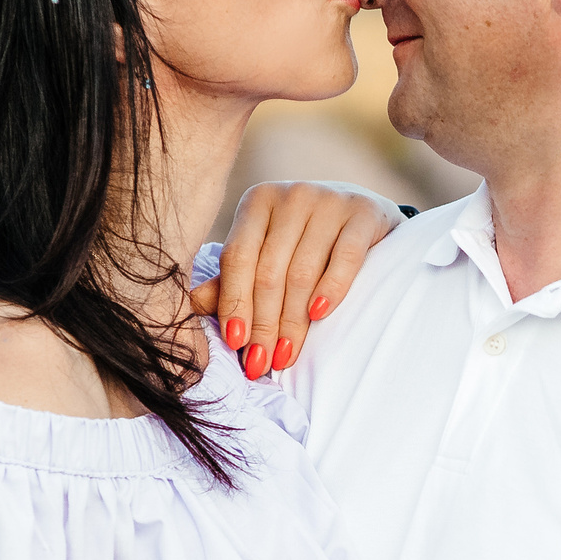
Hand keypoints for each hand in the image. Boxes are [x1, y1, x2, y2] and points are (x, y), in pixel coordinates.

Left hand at [192, 180, 401, 379]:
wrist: (368, 214)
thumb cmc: (308, 241)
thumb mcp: (268, 251)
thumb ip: (233, 278)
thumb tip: (192, 305)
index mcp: (258, 201)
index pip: (238, 257)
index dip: (234, 303)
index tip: (235, 344)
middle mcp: (292, 195)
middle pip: (269, 270)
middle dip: (263, 324)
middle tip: (259, 363)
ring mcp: (330, 201)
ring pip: (302, 271)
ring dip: (292, 321)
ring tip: (285, 356)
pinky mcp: (365, 212)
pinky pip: (344, 258)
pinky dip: (330, 289)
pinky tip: (318, 315)